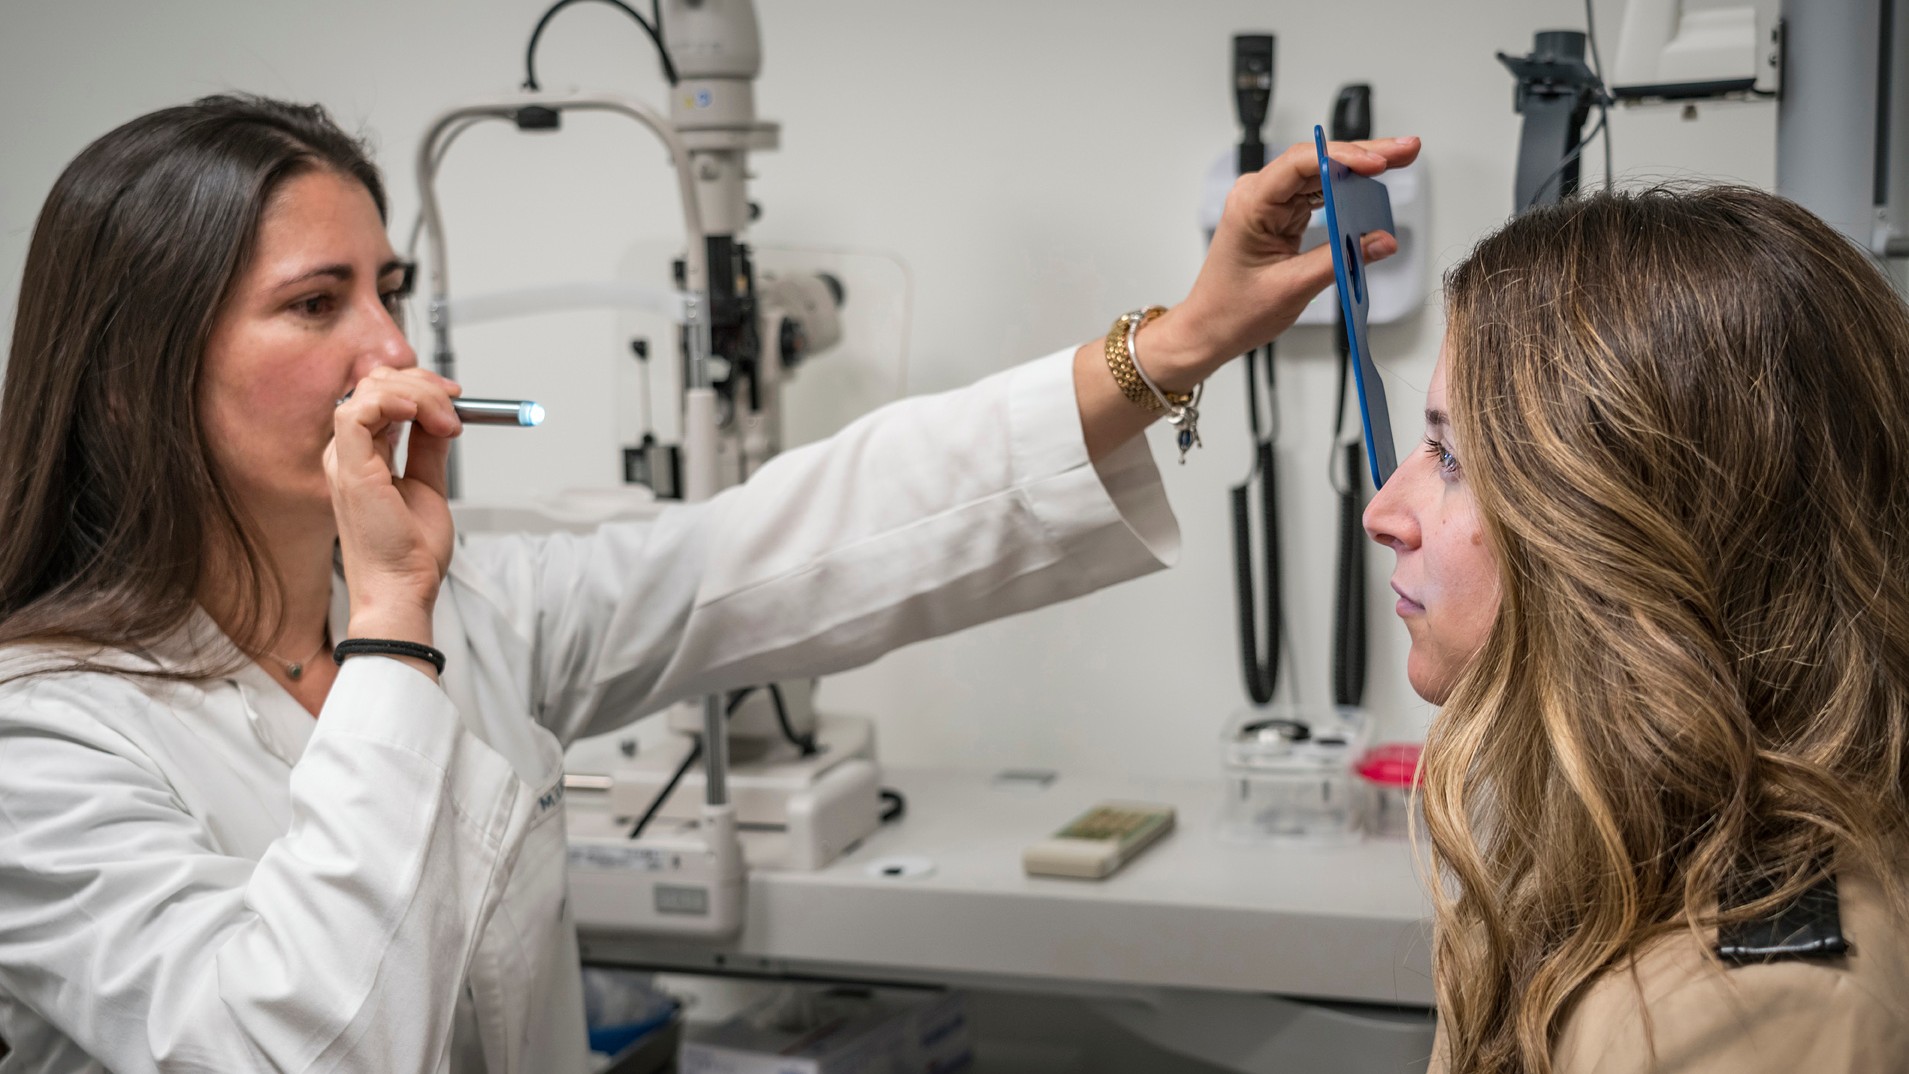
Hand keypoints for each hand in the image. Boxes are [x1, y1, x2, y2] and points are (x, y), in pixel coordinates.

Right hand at [324, 367, 462, 639]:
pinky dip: (391, 401)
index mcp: (362, 457)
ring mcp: (343, 460)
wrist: (404, 588)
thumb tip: (441, 418)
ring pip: (369, 391)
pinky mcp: (348, 469)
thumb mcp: (429, 486)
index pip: (381, 397)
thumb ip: (429, 449)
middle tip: (458, 404)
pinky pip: (356, 412)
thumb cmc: (411, 553)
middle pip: (374, 386)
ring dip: (418, 393)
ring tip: (448, 422)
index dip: (419, 387)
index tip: (457, 399)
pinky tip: (419, 413)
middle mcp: (347, 454)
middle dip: (423, 384)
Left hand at [1148, 136, 1421, 384]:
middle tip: (1405, 150)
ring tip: (1399, 161)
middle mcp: (1259, 195)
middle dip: (1364, 155)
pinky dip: (1346, 191)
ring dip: (1360, 169)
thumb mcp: (1292, 287)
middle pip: (1317, 161)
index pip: (1301, 164)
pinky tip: (1372, 186)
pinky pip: (1318, 194)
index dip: (1344, 157)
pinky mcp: (1281, 216)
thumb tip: (1381, 241)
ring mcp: (1270, 203)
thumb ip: (1340, 259)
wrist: (1208, 330)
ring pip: (1321, 174)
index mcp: (1251, 204)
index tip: (1377, 162)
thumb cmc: (1232, 311)